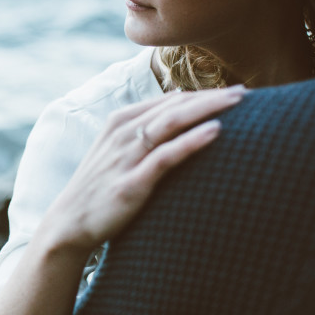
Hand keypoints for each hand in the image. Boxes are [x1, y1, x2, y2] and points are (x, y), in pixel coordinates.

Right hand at [42, 86, 244, 251]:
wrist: (69, 223)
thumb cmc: (100, 187)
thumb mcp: (118, 150)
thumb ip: (145, 128)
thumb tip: (179, 102)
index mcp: (121, 121)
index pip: (169, 100)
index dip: (202, 94)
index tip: (234, 93)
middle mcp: (123, 133)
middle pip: (174, 106)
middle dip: (211, 97)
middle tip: (245, 92)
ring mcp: (125, 157)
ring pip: (171, 123)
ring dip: (207, 109)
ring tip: (239, 102)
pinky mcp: (131, 183)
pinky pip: (165, 156)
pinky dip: (191, 141)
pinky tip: (215, 131)